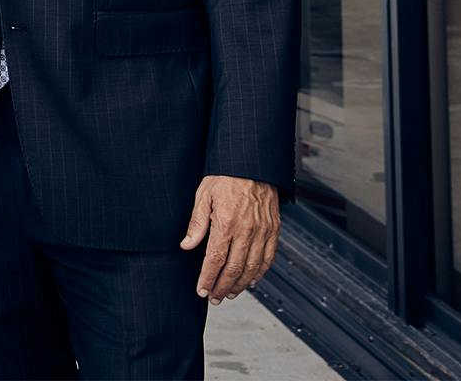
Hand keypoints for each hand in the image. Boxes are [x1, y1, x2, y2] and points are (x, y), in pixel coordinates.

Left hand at [180, 175, 278, 303]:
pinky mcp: (273, 230)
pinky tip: (250, 281)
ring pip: (252, 268)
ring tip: (229, 293)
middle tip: (214, 297)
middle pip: (234, 268)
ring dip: (240, 285)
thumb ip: (196, 223)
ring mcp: (263, 231)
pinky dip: (259, 273)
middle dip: (222, 286)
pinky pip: (268, 258)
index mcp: (227, 222)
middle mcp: (247, 230)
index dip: (208, 278)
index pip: (216, 259)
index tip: (202, 290)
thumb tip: (186, 245)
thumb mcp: (203, 195)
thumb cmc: (225, 176)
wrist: (252, 163)